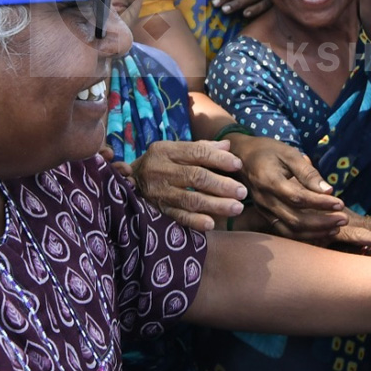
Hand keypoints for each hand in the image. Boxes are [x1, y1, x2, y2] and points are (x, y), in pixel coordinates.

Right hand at [129, 140, 247, 231]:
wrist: (129, 183)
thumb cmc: (161, 163)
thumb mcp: (176, 150)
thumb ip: (202, 148)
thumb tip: (228, 146)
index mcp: (166, 150)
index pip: (197, 152)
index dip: (219, 159)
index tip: (238, 165)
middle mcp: (161, 170)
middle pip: (196, 177)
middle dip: (222, 185)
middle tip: (242, 192)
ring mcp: (159, 191)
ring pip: (190, 199)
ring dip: (215, 204)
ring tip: (236, 207)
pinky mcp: (158, 209)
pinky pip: (178, 216)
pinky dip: (195, 221)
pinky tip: (211, 223)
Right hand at [231, 134, 346, 241]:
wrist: (242, 157)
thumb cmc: (268, 151)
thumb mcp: (289, 153)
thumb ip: (307, 172)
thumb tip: (328, 190)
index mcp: (270, 181)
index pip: (298, 198)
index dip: (320, 203)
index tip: (340, 203)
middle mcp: (265, 200)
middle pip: (295, 219)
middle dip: (322, 222)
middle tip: (343, 219)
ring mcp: (264, 210)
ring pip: (290, 230)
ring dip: (315, 233)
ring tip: (336, 228)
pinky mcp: (265, 216)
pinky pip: (285, 231)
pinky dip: (304, 236)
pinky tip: (321, 233)